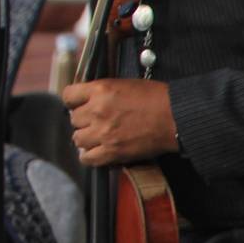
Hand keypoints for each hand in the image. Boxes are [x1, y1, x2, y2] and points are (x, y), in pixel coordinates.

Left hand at [61, 79, 178, 166]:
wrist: (175, 116)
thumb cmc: (156, 97)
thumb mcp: (123, 84)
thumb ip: (102, 92)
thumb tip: (88, 100)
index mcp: (100, 90)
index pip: (68, 95)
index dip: (73, 101)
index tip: (79, 105)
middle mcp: (97, 111)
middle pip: (73, 119)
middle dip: (83, 121)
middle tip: (95, 122)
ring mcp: (103, 133)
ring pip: (77, 139)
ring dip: (86, 138)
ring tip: (98, 137)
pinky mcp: (113, 152)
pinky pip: (87, 158)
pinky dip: (90, 156)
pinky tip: (98, 151)